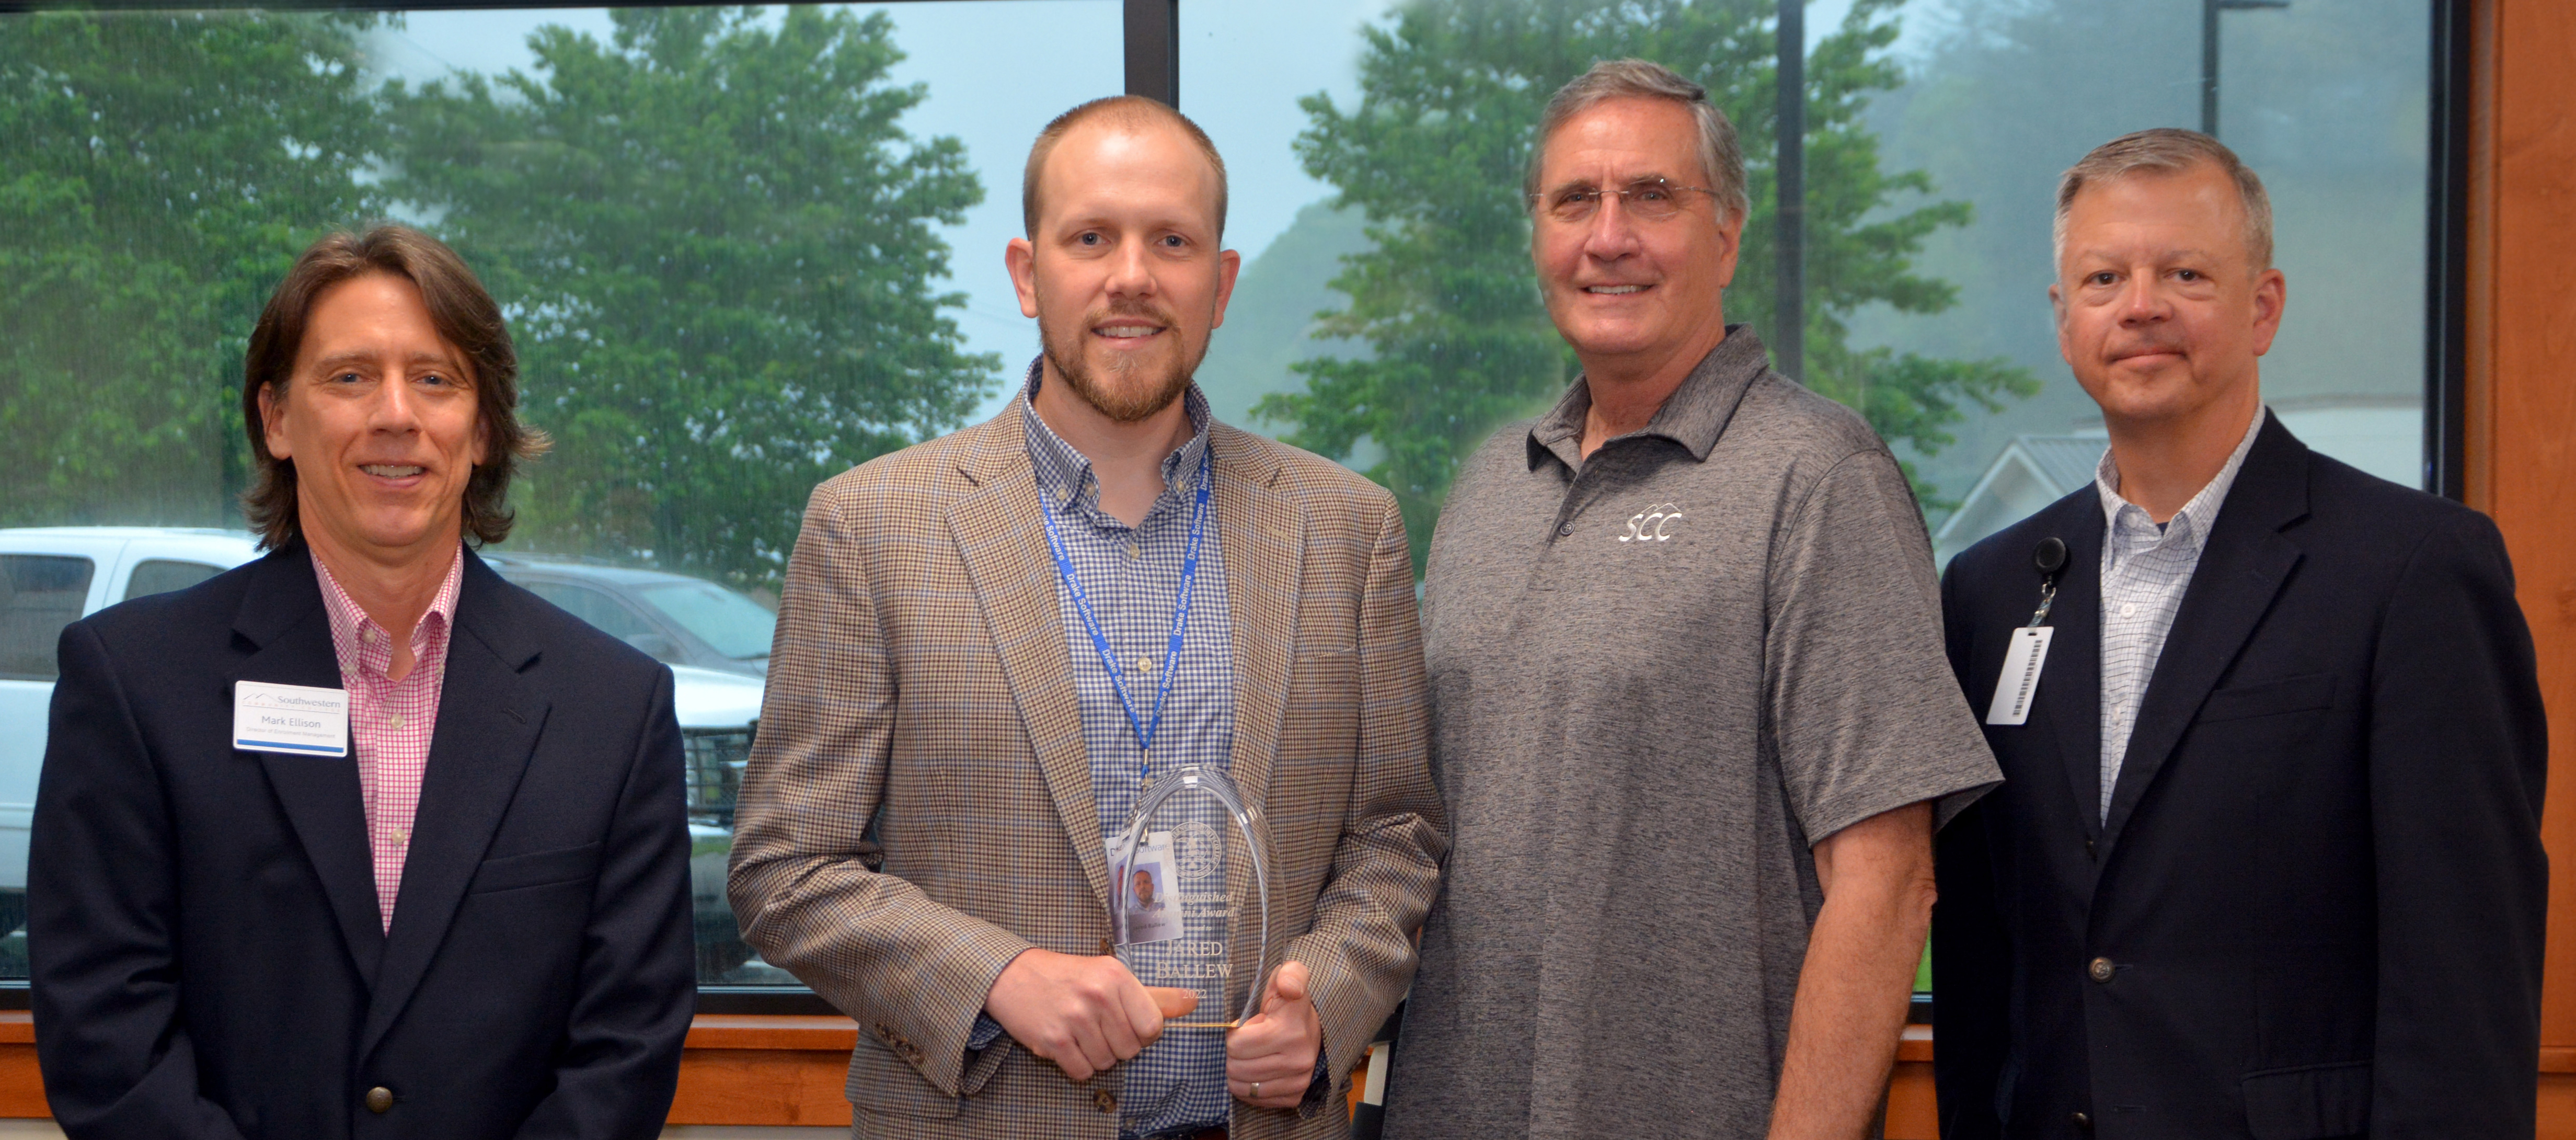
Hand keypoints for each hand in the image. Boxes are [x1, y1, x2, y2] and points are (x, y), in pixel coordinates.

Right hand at [984, 948, 1197, 1081]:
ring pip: (1106, 1063)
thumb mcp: (1112, 976)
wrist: (1014, 976)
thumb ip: (1154, 995)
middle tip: (1097, 1026)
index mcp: (1116, 977)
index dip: (1142, 1033)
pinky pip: (1082, 1071)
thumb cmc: (1069, 977)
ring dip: (1095, 1055)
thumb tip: (1194, 1002)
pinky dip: (1076, 1065)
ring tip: (1080, 1032)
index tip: (1126, 1024)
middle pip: (1129, 1049)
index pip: (1152, 1027)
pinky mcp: (1053, 1039)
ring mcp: (1074, 1018)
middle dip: (1116, 1045)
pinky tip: (1067, 1043)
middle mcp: (1097, 995)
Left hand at [1226, 960, 1320, 1108]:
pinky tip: (1257, 1070)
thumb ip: (1289, 974)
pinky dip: (1248, 1087)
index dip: (1235, 1033)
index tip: (1247, 1024)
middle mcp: (1299, 1059)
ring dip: (1239, 1070)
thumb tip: (1289, 987)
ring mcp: (1298, 1081)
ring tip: (1252, 1054)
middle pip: (1236, 1067)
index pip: (1237, 1044)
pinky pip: (1253, 1099)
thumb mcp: (1289, 976)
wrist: (1314, 1027)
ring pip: (1241, 1086)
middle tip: (1248, 1041)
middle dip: (1234, 1053)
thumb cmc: (1289, 1002)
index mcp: (1292, 1030)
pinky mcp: (1295, 1097)